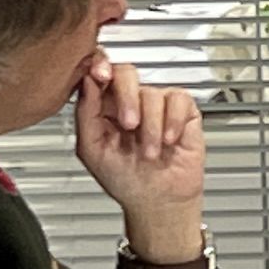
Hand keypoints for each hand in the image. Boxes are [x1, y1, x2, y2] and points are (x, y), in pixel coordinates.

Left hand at [74, 52, 207, 253]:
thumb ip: (85, 113)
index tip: (100, 75)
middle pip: (127, 72)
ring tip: (150, 151)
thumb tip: (87, 81)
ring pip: (153, 93)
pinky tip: (168, 140)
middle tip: (130, 125)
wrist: (156, 201)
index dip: (100, 66)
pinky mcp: (183, 111)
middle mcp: (130, 100)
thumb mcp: (91, 150)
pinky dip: (173, 123)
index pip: (100, 72)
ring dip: (151, 127)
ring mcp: (157, 104)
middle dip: (128, 98)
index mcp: (104, 106)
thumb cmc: (123, 180)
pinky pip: (179, 100)